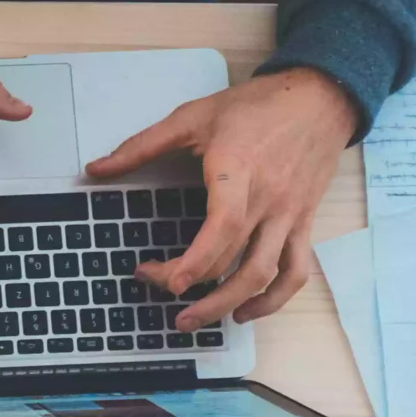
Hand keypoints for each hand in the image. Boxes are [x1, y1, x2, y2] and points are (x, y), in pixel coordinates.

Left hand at [87, 67, 358, 330]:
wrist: (320, 96)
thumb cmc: (256, 107)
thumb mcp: (193, 116)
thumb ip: (142, 145)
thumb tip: (95, 168)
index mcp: (239, 172)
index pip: (224, 227)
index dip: (196, 261)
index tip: (167, 282)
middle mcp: (268, 200)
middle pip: (235, 261)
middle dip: (193, 286)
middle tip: (157, 289)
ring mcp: (289, 215)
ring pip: (266, 275)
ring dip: (229, 305)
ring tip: (193, 320)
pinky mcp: (303, 223)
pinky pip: (296, 271)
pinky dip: (274, 299)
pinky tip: (245, 311)